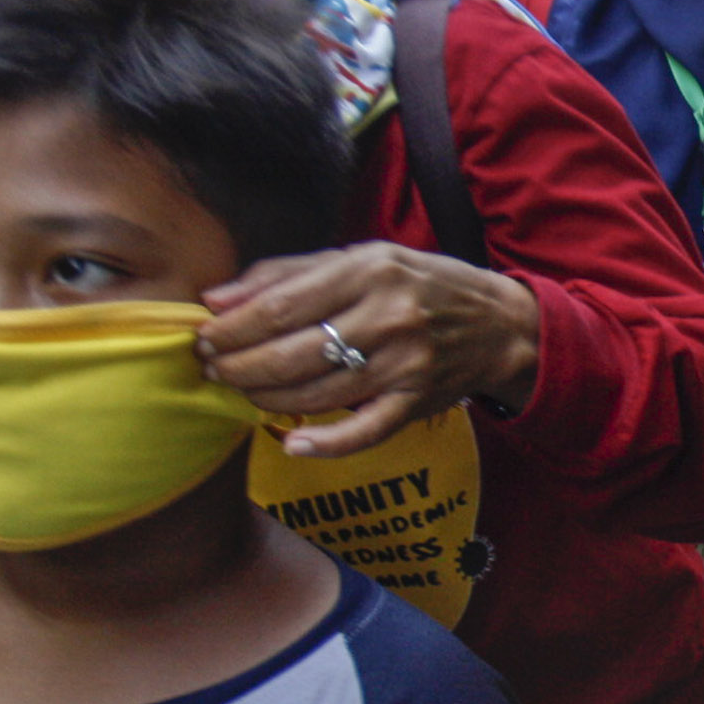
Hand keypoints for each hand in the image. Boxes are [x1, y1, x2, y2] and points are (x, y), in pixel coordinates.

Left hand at [196, 242, 543, 457]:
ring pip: (315, 395)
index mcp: (368, 270)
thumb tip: (215, 299)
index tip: (204, 337)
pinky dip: (325, 444)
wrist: (499, 324)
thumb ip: (286, 274)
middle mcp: (386, 316)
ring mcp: (403, 364)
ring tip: (245, 392)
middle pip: (289, 355)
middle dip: (237, 367)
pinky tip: (293, 444)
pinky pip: (363, 433)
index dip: (232, 329)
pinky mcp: (416, 403)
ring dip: (266, 400)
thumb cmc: (417, 285)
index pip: (278, 306)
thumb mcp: (359, 259)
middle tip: (213, 370)